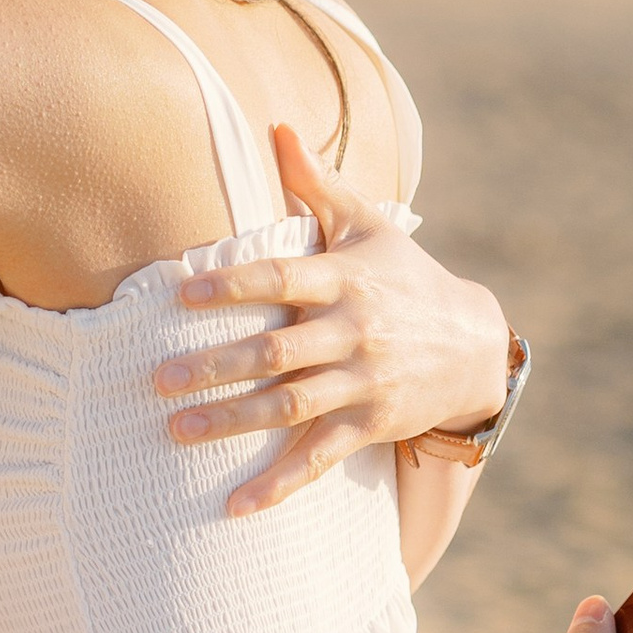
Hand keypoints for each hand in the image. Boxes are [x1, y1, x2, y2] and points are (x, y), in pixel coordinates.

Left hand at [157, 122, 512, 518]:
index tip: (182, 294)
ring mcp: (363, 382)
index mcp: (345, 279)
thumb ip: (317, 183)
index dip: (233, 285)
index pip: (282, 278)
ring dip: (232, 421)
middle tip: (157, 378)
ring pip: (290, 406)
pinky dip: (279, 485)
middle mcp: (353, 332)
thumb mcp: (368, 225)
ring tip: (176, 431)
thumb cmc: (406, 276)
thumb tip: (278, 126)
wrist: (474, 345)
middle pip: (276, 351)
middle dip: (216, 365)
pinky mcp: (372, 423)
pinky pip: (319, 458)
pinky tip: (236, 506)